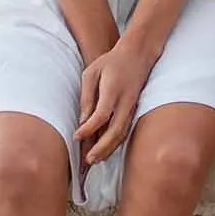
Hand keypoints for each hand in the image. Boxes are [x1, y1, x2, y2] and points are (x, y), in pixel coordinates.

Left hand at [76, 39, 153, 166]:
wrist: (138, 54)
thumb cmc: (111, 62)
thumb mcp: (92, 72)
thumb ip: (87, 96)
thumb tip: (83, 120)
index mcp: (113, 90)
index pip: (102, 115)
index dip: (89, 129)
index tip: (76, 137)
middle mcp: (125, 102)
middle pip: (115, 130)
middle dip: (101, 148)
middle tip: (87, 160)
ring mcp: (132, 107)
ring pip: (122, 134)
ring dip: (108, 149)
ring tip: (94, 161)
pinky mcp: (133, 111)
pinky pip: (125, 130)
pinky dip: (115, 143)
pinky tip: (105, 151)